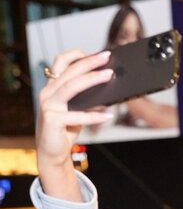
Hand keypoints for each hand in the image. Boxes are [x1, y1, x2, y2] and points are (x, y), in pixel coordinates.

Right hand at [36, 48, 113, 172]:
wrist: (52, 153)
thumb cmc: (64, 130)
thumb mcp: (75, 111)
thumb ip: (85, 99)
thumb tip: (105, 88)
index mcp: (51, 87)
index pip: (60, 62)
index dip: (76, 55)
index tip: (95, 54)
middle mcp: (47, 93)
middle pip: (70, 71)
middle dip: (90, 62)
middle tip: (107, 57)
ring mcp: (48, 105)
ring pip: (71, 87)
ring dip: (92, 79)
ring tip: (109, 75)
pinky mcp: (52, 120)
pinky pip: (77, 115)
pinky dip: (94, 115)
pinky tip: (107, 116)